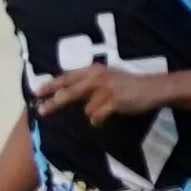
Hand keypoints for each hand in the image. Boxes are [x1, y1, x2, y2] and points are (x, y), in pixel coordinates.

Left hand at [31, 64, 168, 126]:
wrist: (153, 88)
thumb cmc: (126, 85)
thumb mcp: (105, 78)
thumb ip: (86, 84)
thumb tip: (62, 94)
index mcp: (93, 71)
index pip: (67, 77)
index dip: (51, 85)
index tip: (37, 92)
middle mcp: (98, 78)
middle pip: (70, 92)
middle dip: (54, 102)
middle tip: (41, 111)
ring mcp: (106, 90)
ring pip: (86, 109)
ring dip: (93, 113)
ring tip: (106, 108)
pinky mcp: (114, 101)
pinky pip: (97, 116)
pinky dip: (99, 120)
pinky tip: (106, 117)